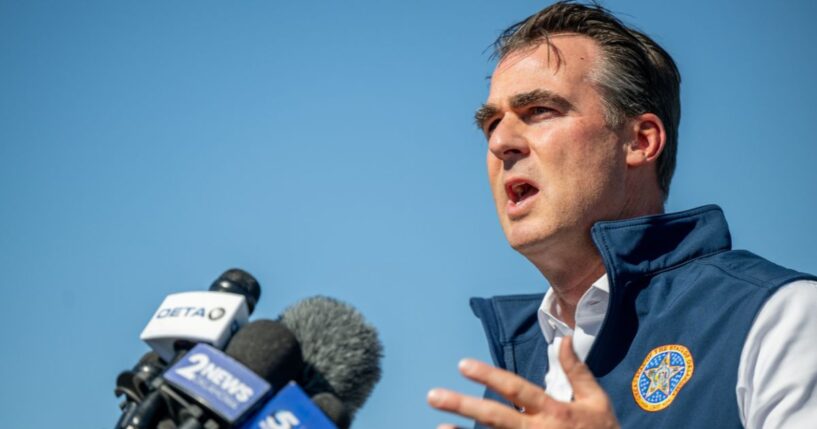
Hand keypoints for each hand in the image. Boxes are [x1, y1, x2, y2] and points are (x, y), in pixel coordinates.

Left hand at [427, 336, 618, 428]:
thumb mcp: (596, 401)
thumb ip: (577, 371)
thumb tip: (563, 339)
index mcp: (554, 411)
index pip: (515, 389)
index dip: (489, 376)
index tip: (463, 365)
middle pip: (495, 417)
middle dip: (463, 405)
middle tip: (433, 396)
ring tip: (439, 427)